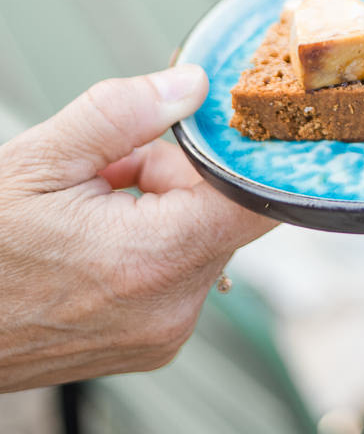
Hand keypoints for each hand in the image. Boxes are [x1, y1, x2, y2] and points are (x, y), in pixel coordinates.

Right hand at [0, 64, 270, 390]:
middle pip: (220, 211)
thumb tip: (192, 86)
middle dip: (172, 179)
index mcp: (152, 260)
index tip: (211, 128)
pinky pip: (178, 274)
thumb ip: (124, 113)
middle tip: (107, 176)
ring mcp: (162, 336)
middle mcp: (171, 309)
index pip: (255, 199)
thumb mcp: (39, 161)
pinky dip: (148, 249)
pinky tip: (94, 247)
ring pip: (200, 239)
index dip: (236, 154)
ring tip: (88, 214)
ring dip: (158, 213)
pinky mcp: (152, 347)